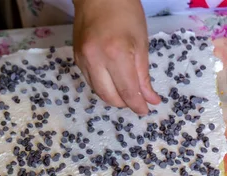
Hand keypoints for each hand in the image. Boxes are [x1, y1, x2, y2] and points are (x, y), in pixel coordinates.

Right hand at [73, 0, 160, 114]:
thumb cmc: (125, 13)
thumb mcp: (141, 42)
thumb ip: (143, 74)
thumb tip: (150, 99)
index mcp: (116, 54)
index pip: (127, 90)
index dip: (137, 105)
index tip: (146, 110)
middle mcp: (96, 61)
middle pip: (109, 96)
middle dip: (124, 103)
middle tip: (137, 101)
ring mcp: (83, 61)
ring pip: (98, 91)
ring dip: (113, 96)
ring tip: (125, 92)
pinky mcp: (76, 60)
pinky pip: (90, 81)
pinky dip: (103, 85)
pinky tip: (111, 81)